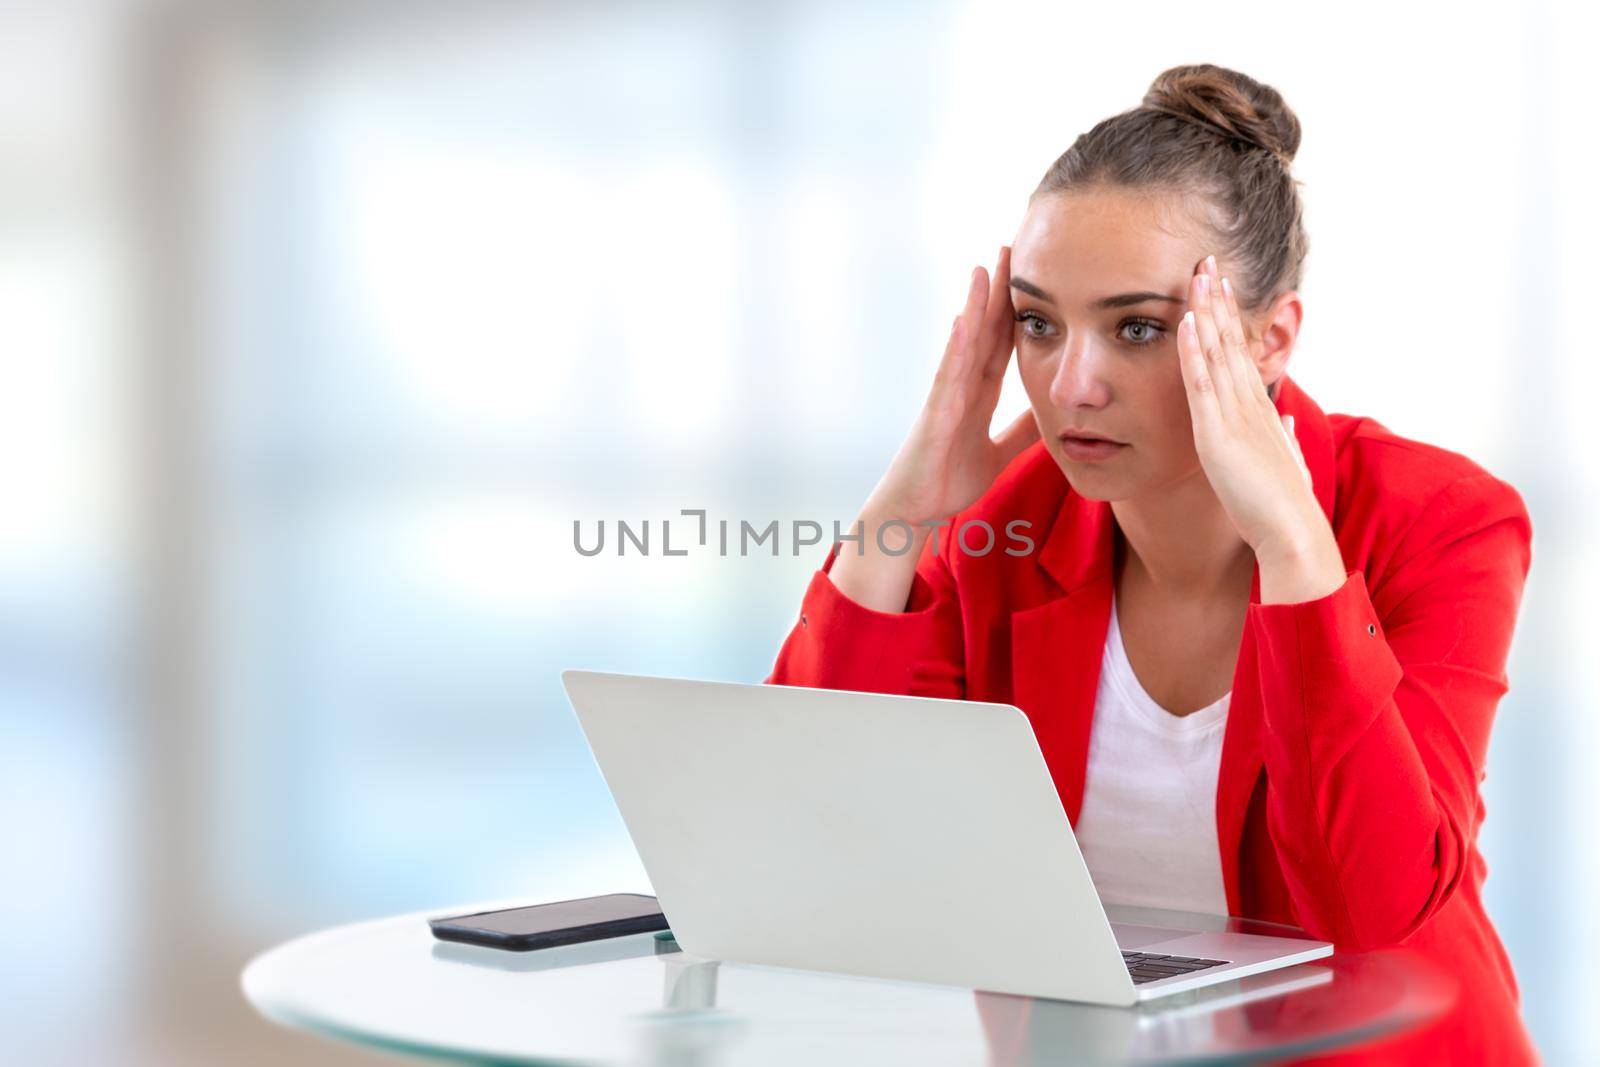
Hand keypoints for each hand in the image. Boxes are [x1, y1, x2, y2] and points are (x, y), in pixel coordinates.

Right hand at [867, 245, 1039, 528]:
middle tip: (1013, 246)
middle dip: (999, 291)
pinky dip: (955, 346)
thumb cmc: (947, 481)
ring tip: (985, 267)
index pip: (1002, 343)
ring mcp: (945, 397)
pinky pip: (947, 375)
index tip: (1036, 274)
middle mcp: (960, 387)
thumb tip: (1052, 412)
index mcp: (978, 394)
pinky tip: (964, 319)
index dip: (1019, 310)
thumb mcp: (999, 453)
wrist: (914, 512)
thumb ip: (1021, 431)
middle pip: (984, 330)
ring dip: (974, 305)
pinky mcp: (935, 415)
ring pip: (963, 343)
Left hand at [1176, 255, 1344, 603]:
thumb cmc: (1287, 506)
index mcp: (1260, 411)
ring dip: (1207, 311)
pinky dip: (1195, 351)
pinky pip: (1203, 384)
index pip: (1241, 354)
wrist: (1293, 534)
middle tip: (1208, 261)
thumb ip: (1284, 436)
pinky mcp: (1219, 434)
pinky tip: (1189, 322)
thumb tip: (1285, 417)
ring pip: (1219, 353)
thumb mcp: (1284, 462)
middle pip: (1232, 341)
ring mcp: (1235, 416)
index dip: (1230, 318)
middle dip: (1218, 300)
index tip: (1221, 287)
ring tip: (1198, 274)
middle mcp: (1250, 405)